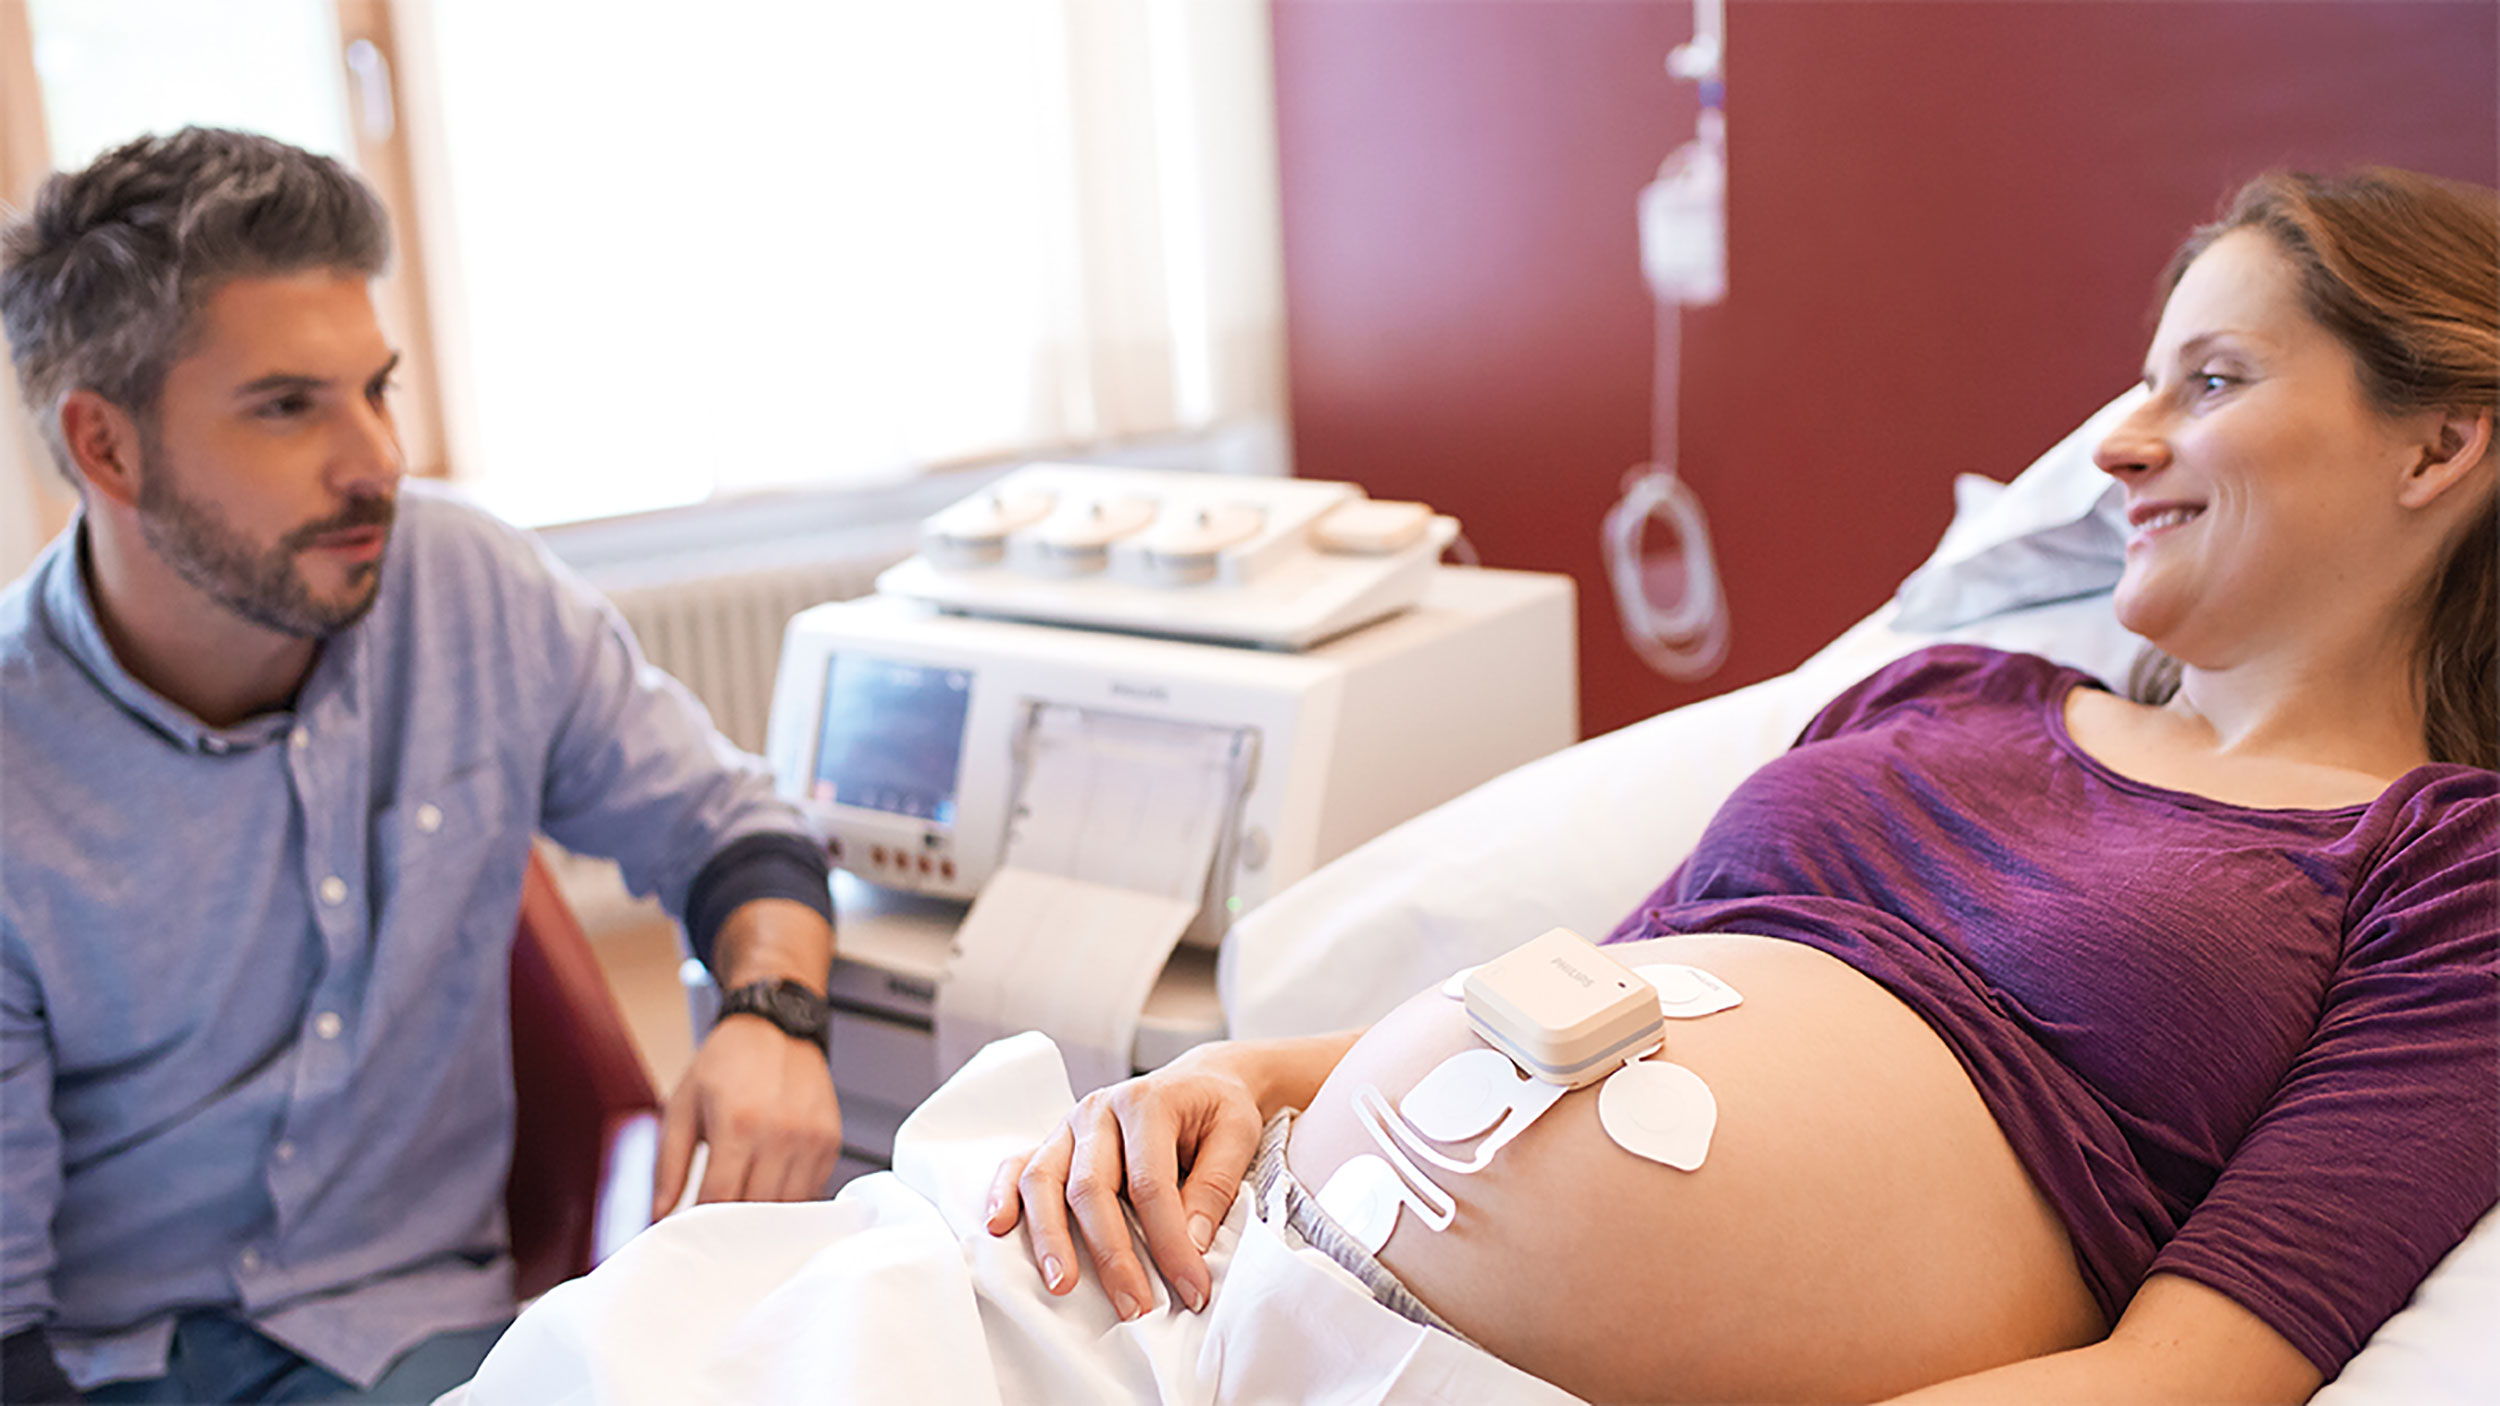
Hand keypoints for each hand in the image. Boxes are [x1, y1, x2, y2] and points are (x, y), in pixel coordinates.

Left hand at [652, 1014, 843, 1217]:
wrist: (777, 1027)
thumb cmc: (726, 1064)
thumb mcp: (683, 1106)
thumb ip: (668, 1164)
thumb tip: (660, 1213)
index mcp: (738, 1123)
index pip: (720, 1198)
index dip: (703, 1223)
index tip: (692, 1229)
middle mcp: (781, 1133)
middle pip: (756, 1209)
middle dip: (732, 1226)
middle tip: (715, 1227)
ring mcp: (811, 1138)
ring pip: (788, 1208)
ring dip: (764, 1220)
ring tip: (744, 1214)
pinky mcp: (831, 1140)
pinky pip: (812, 1191)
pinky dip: (791, 1200)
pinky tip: (772, 1190)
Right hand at [983, 1044, 1267, 1320]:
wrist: (1200, 1081)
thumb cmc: (1217, 1110)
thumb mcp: (1238, 1134)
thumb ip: (1215, 1185)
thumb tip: (1191, 1241)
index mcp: (1147, 1103)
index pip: (1151, 1184)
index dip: (1170, 1242)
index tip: (1192, 1288)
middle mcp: (1099, 1110)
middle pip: (1091, 1188)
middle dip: (1112, 1254)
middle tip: (1134, 1306)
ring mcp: (1069, 1125)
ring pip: (1044, 1180)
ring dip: (1050, 1237)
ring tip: (1063, 1285)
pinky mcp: (1054, 1141)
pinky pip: (1018, 1165)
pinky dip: (1003, 1195)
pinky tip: (1000, 1227)